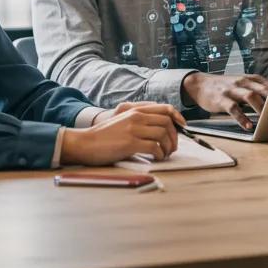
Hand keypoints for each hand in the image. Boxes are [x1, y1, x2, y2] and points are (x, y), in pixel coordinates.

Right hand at [60, 104, 183, 165]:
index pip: (165, 109)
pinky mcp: (130, 143)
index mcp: (136, 111)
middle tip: (172, 148)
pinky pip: (154, 147)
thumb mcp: (123, 121)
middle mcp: (137, 117)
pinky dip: (159, 154)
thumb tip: (160, 130)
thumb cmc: (103, 136)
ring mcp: (133, 129)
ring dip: (168, 147)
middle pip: (167, 122)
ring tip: (165, 155)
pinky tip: (157, 158)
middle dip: (174, 136)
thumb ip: (140, 122)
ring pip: (163, 135)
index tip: (183, 126)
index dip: (178, 117)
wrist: (84, 143)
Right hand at [181, 72, 267, 129]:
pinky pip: (234, 109)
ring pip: (250, 96)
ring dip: (260, 108)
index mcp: (251, 79)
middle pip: (263, 89)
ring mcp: (232, 90)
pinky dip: (242, 118)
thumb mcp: (243, 84)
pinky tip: (249, 126)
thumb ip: (257, 90)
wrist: (200, 84)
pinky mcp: (222, 99)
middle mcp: (243, 82)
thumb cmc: (226, 87)